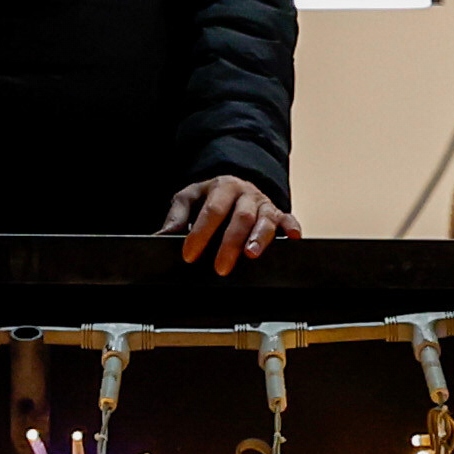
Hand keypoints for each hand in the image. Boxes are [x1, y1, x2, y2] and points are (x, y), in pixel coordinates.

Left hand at [168, 175, 289, 270]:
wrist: (234, 186)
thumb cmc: (211, 197)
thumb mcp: (190, 198)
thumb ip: (177, 216)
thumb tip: (160, 237)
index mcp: (222, 187)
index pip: (212, 210)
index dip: (200, 233)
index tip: (190, 254)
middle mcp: (246, 193)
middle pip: (240, 217)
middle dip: (230, 242)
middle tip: (220, 267)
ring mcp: (264, 203)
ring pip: (265, 219)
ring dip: (259, 237)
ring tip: (251, 255)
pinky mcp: (279, 214)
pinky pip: (289, 219)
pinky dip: (292, 228)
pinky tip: (292, 238)